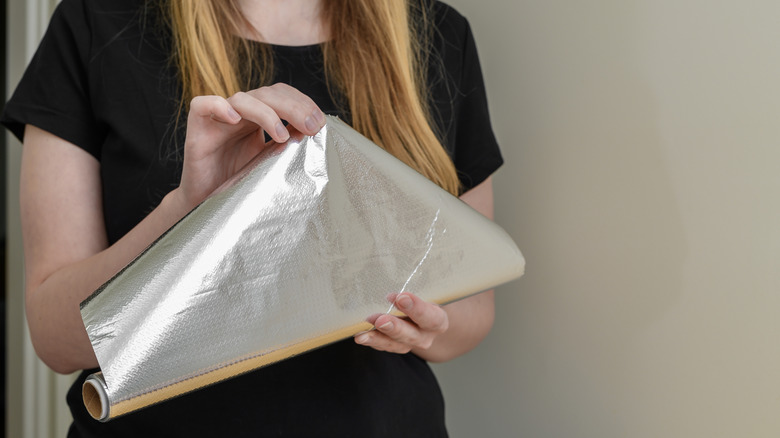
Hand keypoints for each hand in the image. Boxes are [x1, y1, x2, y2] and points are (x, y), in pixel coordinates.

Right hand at [174, 83, 326, 209]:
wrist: (206, 202)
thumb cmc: (237, 182)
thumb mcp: (268, 162)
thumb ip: (286, 145)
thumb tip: (314, 133)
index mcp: (258, 117)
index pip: (281, 95)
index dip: (301, 102)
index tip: (320, 122)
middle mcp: (239, 113)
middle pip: (267, 94)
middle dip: (293, 107)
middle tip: (312, 126)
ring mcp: (218, 118)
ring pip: (242, 99)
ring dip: (266, 113)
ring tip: (282, 135)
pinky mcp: (197, 129)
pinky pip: (202, 105)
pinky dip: (218, 106)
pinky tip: (234, 119)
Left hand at [354, 293, 449, 354]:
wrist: (424, 314)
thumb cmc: (424, 296)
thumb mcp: (425, 289)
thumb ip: (414, 285)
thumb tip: (394, 265)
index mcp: (438, 320)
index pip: (430, 316)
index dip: (416, 308)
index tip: (401, 297)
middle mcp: (425, 335)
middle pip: (411, 334)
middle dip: (394, 327)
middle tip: (380, 320)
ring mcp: (410, 343)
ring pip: (395, 344)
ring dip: (378, 337)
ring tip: (362, 335)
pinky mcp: (396, 346)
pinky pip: (384, 346)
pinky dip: (372, 341)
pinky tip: (361, 336)